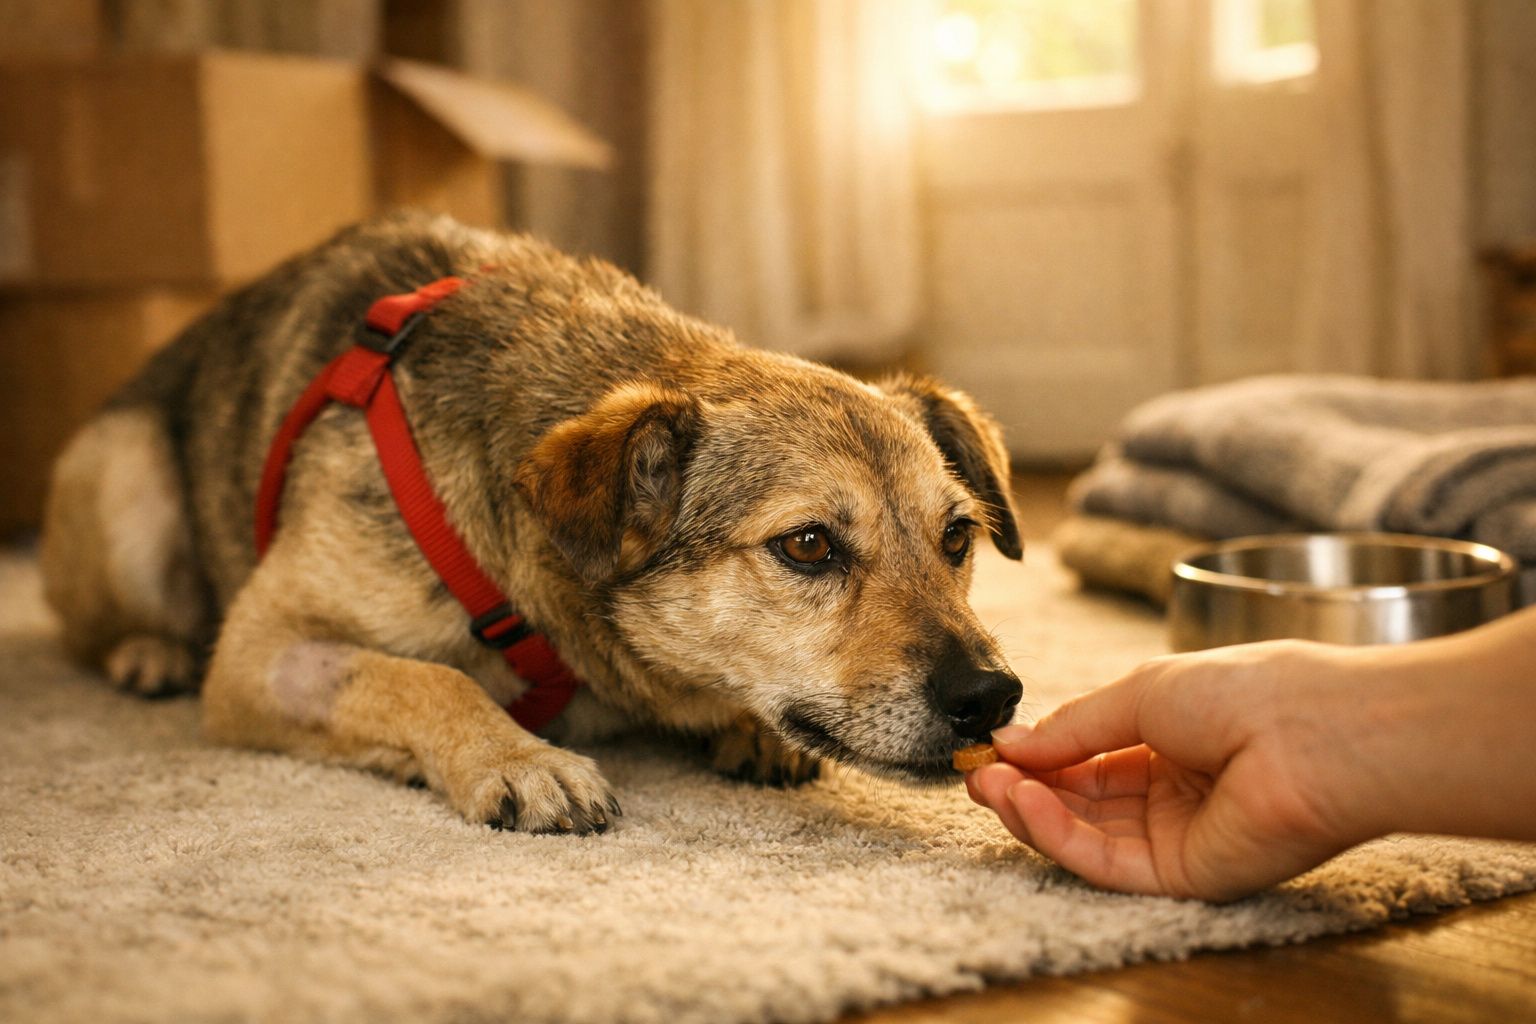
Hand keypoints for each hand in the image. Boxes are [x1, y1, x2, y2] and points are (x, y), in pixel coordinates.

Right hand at [965, 640, 1374, 900]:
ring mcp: (1177, 837)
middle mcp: (1173, 792)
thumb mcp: (1140, 692)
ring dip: (1030, 811)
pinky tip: (1025, 803)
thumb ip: (1072, 727)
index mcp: (1172, 740)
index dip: (1037, 754)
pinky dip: (1058, 835)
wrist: (1316, 735)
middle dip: (1023, 786)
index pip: (1089, 758)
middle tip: (974, 772)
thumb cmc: (1245, 692)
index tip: (989, 747)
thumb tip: (1009, 741)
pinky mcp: (1183, 876)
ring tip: (987, 784)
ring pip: (1085, 835)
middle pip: (1080, 801)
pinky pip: (1106, 862)